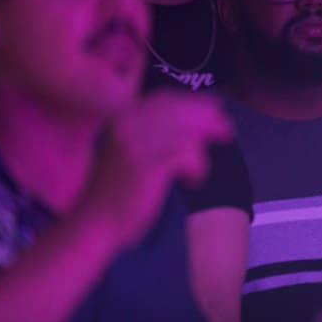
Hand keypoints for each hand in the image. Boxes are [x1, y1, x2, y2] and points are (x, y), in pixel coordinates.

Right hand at [76, 90, 233, 248]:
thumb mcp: (133, 150)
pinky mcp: (147, 163)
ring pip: (188, 132)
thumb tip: (200, 116)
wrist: (95, 222)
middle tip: (227, 132)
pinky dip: (197, 167)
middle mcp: (128, 123)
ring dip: (200, 153)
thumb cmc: (117, 189)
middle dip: (210, 119)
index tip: (216, 110)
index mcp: (123, 118)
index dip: (195, 102)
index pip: (167, 98)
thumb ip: (158, 131)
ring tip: (196, 171)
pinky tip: (191, 182)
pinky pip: (188, 153)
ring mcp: (137, 142)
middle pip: (182, 110)